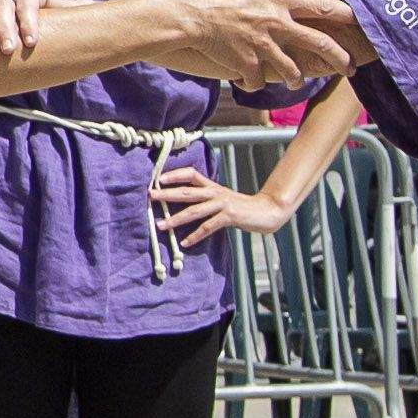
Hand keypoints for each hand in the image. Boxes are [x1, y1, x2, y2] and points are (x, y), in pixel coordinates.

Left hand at [151, 166, 290, 243]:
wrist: (267, 211)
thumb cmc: (241, 207)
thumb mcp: (222, 198)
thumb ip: (206, 197)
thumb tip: (184, 200)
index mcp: (212, 186)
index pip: (191, 174)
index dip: (175, 174)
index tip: (159, 178)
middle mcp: (215, 193)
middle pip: (187, 192)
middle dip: (167, 194)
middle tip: (150, 196)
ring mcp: (222, 204)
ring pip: (194, 210)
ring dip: (176, 219)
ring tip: (160, 225)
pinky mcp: (229, 216)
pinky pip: (208, 226)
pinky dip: (195, 235)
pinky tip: (185, 243)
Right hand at [155, 0, 363, 95]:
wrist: (186, 18)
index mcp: (277, 0)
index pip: (321, 6)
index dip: (344, 13)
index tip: (359, 19)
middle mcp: (277, 23)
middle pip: (321, 43)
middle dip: (340, 58)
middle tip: (350, 68)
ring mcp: (263, 46)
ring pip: (294, 72)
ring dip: (296, 79)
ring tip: (296, 82)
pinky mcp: (248, 64)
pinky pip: (259, 82)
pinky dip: (255, 83)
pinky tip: (248, 82)